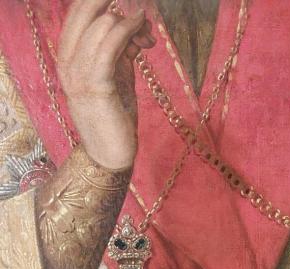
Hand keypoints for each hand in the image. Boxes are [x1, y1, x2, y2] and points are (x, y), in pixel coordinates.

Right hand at [58, 0, 155, 168]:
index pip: (78, 13)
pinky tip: (143, 32)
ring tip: (146, 24)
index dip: (101, 1)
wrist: (109, 155)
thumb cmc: (114, 117)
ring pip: (102, 25)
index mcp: (68, 58)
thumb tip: (135, 29)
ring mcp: (78, 75)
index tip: (129, 8)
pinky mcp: (96, 86)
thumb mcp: (116, 77)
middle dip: (112, 2)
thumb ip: (120, 51)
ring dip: (130, 19)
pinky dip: (128, 32)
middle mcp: (67, 63)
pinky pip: (110, 46)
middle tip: (139, 8)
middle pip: (84, 11)